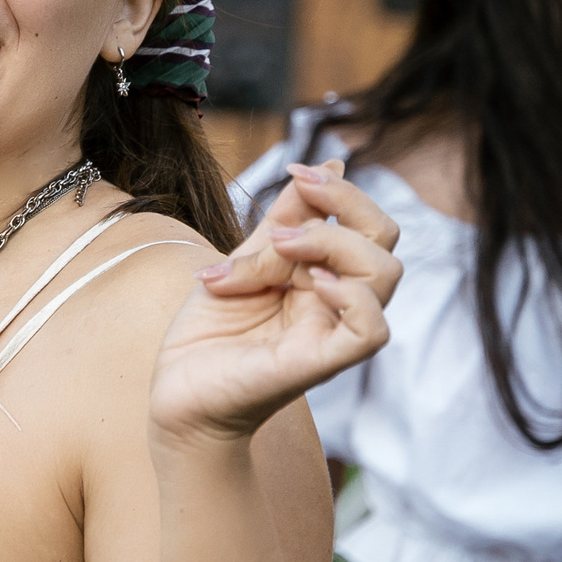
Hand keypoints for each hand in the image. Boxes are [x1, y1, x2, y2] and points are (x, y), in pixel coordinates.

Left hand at [148, 161, 400, 447]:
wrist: (177, 397)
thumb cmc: (208, 338)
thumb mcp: (242, 260)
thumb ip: (283, 219)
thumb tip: (328, 164)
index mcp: (324, 276)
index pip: (364, 221)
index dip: (339, 189)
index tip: (295, 171)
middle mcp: (337, 303)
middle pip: (385, 239)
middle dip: (345, 205)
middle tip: (290, 209)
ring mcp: (332, 333)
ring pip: (384, 275)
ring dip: (334, 243)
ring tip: (282, 248)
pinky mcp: (320, 364)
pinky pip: (370, 331)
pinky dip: (351, 298)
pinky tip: (312, 285)